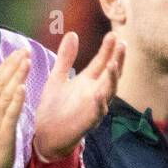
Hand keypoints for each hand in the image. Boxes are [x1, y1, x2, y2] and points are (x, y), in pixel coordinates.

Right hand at [0, 47, 30, 167]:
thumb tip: (8, 84)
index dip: (8, 63)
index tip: (20, 51)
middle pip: (0, 82)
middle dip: (13, 64)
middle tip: (26, 50)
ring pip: (5, 94)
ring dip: (16, 76)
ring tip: (26, 62)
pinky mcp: (2, 134)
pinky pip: (9, 115)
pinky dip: (16, 101)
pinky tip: (23, 88)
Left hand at [33, 31, 124, 160]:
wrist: (45, 134)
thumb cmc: (54, 108)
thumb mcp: (57, 77)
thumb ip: (66, 58)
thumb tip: (72, 33)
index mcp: (88, 81)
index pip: (102, 62)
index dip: (108, 49)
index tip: (113, 34)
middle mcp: (95, 93)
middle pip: (111, 74)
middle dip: (117, 60)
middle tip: (122, 44)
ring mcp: (94, 107)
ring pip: (109, 92)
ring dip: (112, 79)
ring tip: (114, 64)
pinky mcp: (88, 122)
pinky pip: (97, 113)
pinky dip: (100, 103)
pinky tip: (99, 94)